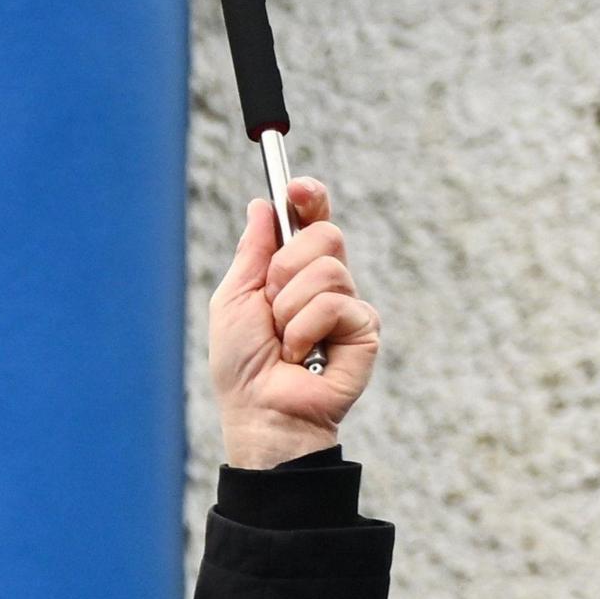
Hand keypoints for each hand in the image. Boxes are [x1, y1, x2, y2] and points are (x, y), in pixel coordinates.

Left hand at [209, 175, 378, 466]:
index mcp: (296, 272)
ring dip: (290, 307)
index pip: (314, 220)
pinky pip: (336, 304)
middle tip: (271, 303)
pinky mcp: (364, 330)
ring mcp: (348, 306)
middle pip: (326, 234)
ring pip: (329, 269)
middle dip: (287, 267)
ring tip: (284, 341)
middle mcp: (327, 284)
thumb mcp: (234, 299)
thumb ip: (252, 251)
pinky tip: (303, 357)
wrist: (259, 410)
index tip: (295, 188)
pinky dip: (306, 330)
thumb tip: (262, 204)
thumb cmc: (242, 365)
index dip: (309, 197)